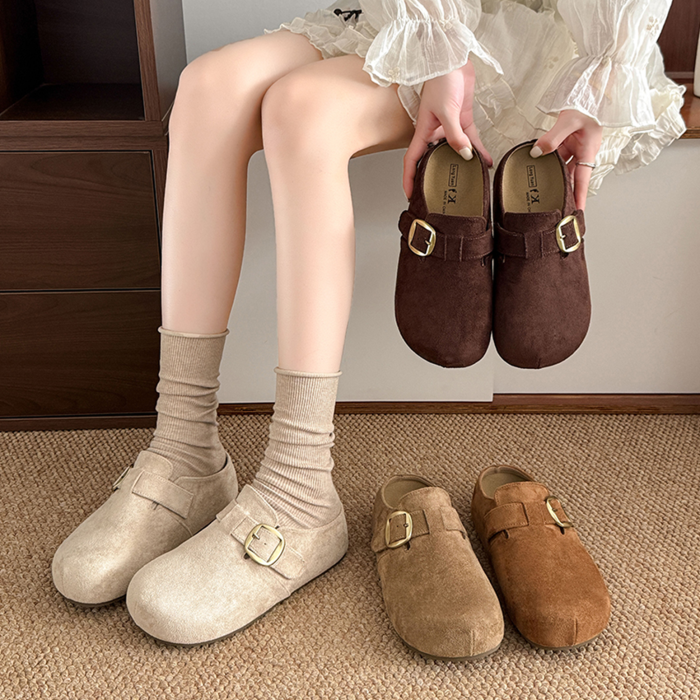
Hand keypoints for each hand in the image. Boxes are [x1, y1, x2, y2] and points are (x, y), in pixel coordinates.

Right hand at [403, 60, 491, 199]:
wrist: (453, 58)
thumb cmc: (441, 79)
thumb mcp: (446, 111)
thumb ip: (455, 135)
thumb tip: (464, 154)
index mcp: (422, 131)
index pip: (411, 161)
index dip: (409, 179)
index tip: (410, 195)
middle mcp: (434, 132)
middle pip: (432, 159)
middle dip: (435, 176)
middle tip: (441, 193)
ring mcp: (449, 127)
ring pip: (454, 152)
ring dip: (462, 164)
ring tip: (470, 180)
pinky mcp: (463, 120)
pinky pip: (471, 140)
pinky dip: (479, 149)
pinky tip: (486, 160)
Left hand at [530, 109, 602, 210]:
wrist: (590, 90)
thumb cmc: (586, 104)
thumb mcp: (569, 120)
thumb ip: (552, 138)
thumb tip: (537, 153)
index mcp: (589, 151)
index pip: (582, 181)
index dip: (578, 197)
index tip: (575, 213)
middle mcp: (582, 152)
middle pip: (571, 178)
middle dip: (564, 192)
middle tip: (555, 208)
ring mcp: (574, 148)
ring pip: (561, 167)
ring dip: (552, 176)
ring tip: (542, 191)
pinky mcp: (567, 143)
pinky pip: (556, 156)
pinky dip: (548, 162)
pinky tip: (537, 166)